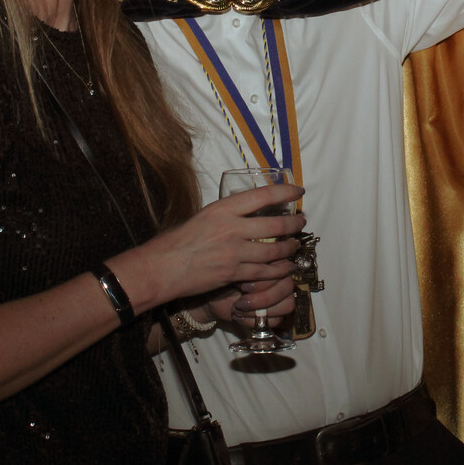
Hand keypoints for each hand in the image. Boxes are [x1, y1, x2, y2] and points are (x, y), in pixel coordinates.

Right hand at [113, 182, 304, 313]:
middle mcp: (233, 228)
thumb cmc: (177, 240)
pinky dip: (277, 270)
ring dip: (289, 248)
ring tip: (295, 245)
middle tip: (301, 223)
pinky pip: (264, 272)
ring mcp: (235, 253)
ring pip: (274, 251)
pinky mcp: (235, 273)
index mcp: (223, 208)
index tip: (297, 191)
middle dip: (293, 224)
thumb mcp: (202, 216)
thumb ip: (225, 215)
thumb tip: (245, 214)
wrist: (162, 267)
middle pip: (275, 224)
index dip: (285, 192)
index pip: (262, 195)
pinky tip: (284, 268)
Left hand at [214, 274, 297, 327]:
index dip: (262, 282)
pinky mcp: (276, 314)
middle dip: (263, 298)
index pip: (282, 270)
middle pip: (287, 287)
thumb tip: (255, 275)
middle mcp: (282, 277)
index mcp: (274, 261)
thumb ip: (248, 269)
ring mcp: (281, 296)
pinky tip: (239, 316)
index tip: (242, 287)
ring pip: (287, 305)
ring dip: (260, 310)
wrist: (215, 294)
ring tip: (238, 309)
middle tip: (241, 302)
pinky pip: (277, 320)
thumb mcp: (233, 271)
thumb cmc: (225, 278)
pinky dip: (255, 321)